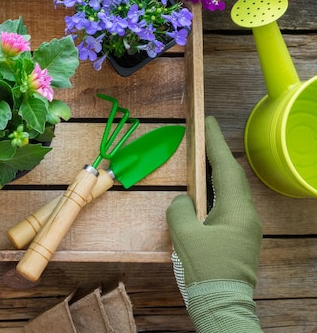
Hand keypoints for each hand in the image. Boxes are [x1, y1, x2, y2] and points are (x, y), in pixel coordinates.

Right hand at [166, 116, 262, 332]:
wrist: (221, 304)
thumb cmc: (204, 268)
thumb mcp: (184, 235)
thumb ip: (180, 210)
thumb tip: (183, 201)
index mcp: (236, 210)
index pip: (225, 169)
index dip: (215, 144)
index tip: (209, 123)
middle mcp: (247, 216)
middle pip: (232, 178)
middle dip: (218, 156)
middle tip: (204, 136)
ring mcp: (246, 228)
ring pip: (231, 192)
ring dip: (217, 174)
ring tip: (202, 160)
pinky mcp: (240, 239)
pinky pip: (228, 207)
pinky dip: (216, 193)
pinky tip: (204, 194)